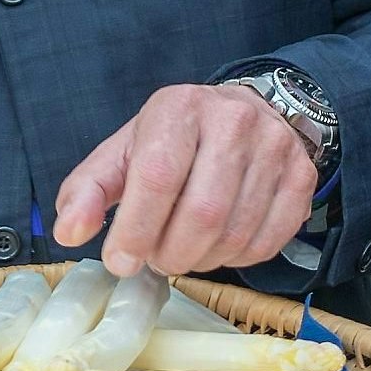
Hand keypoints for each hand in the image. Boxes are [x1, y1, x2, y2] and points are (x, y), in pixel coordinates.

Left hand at [53, 82, 317, 278]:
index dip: (135, 230)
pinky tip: (219, 245)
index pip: (158, 177)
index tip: (119, 262)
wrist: (246, 113)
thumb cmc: (174, 141)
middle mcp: (234, 121)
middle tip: (156, 259)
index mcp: (180, 109)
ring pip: (235, 234)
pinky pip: (268, 241)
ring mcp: (276, 148)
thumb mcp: (123, 153)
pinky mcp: (303, 177)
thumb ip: (88, 190)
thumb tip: (68, 233)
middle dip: (171, 254)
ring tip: (184, 251)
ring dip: (202, 260)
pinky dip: (237, 259)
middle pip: (203, 213)